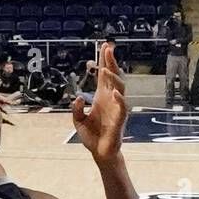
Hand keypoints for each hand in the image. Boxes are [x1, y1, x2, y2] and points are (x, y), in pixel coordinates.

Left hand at [71, 42, 127, 162]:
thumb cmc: (92, 136)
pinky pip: (122, 108)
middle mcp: (111, 99)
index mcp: (101, 97)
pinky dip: (119, 100)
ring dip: (113, 78)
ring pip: (119, 88)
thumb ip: (76, 109)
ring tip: (105, 69)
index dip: (104, 60)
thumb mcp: (78, 121)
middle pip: (113, 76)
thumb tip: (78, 98)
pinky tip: (114, 91)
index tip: (105, 45)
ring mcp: (117, 108)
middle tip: (108, 48)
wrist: (100, 153)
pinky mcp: (120, 120)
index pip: (104, 75)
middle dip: (111, 62)